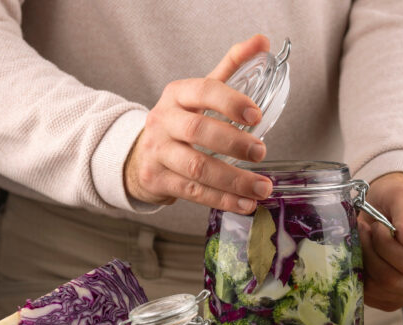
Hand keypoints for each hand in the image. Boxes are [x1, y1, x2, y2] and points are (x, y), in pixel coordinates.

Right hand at [124, 34, 273, 213]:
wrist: (139, 155)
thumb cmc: (180, 121)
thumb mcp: (200, 92)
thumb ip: (231, 67)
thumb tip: (262, 42)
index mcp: (177, 95)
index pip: (203, 91)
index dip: (230, 102)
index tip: (257, 116)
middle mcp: (164, 121)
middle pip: (198, 131)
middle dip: (234, 143)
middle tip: (261, 152)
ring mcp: (158, 152)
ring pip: (197, 168)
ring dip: (234, 181)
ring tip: (262, 187)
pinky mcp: (158, 180)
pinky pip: (194, 193)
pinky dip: (223, 200)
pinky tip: (246, 204)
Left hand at [358, 172, 402, 310]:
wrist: (386, 211)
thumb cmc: (398, 202)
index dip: (387, 246)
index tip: (377, 226)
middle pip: (395, 280)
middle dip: (372, 254)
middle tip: (364, 231)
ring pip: (381, 289)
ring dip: (364, 263)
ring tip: (362, 241)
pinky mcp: (394, 301)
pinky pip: (372, 297)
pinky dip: (360, 277)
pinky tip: (362, 257)